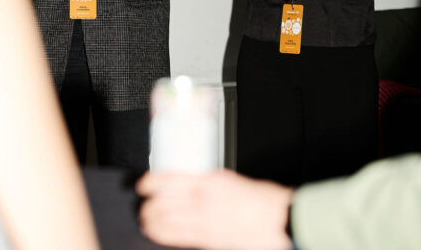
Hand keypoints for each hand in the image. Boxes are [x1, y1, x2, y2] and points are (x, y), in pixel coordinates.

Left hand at [137, 169, 293, 249]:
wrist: (277, 220)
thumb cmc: (260, 199)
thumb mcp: (230, 180)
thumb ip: (209, 182)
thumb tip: (192, 183)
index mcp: (209, 181)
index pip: (169, 179)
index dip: (150, 183)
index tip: (143, 184)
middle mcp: (202, 201)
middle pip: (162, 203)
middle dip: (148, 205)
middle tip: (143, 204)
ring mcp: (204, 222)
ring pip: (166, 222)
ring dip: (151, 221)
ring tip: (145, 219)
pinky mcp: (208, 240)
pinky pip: (178, 238)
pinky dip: (162, 234)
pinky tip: (156, 232)